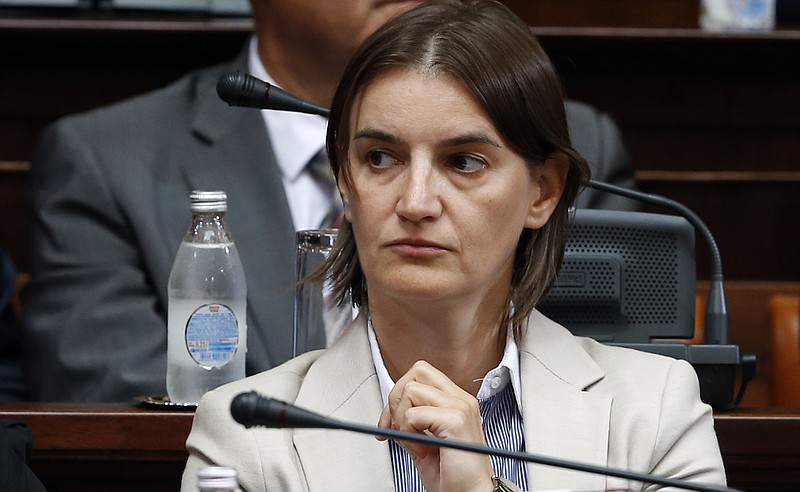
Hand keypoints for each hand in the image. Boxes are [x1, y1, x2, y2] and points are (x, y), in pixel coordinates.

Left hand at [377, 360, 493, 491]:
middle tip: (399, 428)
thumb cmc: (453, 475)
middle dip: (397, 400)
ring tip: (416, 442)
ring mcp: (460, 407)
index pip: (420, 374)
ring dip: (403, 420)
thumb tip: (390, 411)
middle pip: (416, 372)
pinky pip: (413, 415)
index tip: (390, 422)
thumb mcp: (424, 440)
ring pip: (411, 391)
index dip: (399, 395)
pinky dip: (409, 435)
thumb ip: (411, 420)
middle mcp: (461, 399)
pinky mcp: (456, 420)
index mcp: (456, 400)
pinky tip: (423, 450)